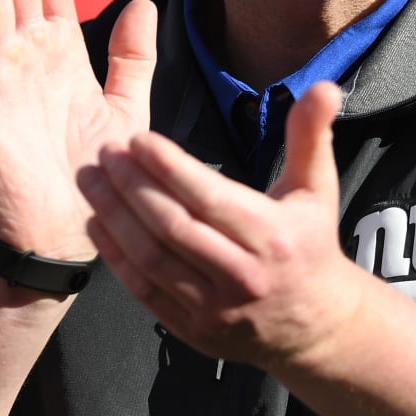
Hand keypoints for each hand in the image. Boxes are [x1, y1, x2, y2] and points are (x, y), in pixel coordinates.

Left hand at [76, 80, 364, 368]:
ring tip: (91, 180)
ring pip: (152, 259)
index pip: (210, 198)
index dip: (169, 168)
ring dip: (114, 217)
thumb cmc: (309, 245)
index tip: (138, 139)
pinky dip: (115, 256)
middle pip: (173, 227)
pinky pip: (143, 290)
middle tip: (104, 153)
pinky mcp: (192, 329)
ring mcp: (214, 308)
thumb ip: (311, 135)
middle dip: (132, 186)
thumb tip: (324, 86)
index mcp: (272, 236)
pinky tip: (96, 222)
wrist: (314, 326)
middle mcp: (242, 275)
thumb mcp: (317, 188)